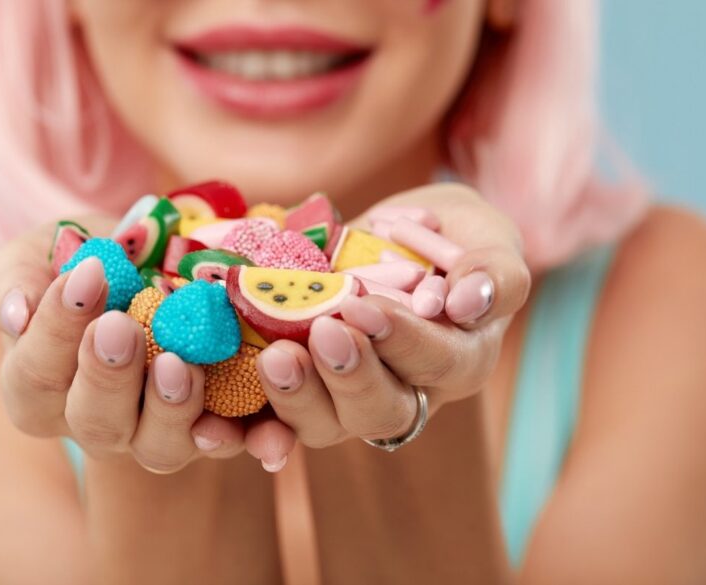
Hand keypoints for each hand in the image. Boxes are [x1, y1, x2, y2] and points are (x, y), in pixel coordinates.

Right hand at [0, 217, 295, 472]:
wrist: (153, 261)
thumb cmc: (83, 260)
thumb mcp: (38, 254)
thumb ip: (14, 279)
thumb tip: (15, 314)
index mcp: (40, 389)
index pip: (35, 375)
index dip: (56, 330)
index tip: (87, 274)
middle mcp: (97, 423)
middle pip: (96, 423)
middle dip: (109, 375)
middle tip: (123, 326)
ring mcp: (158, 432)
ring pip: (161, 447)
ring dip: (171, 409)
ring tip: (179, 364)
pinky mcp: (216, 427)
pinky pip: (234, 443)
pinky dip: (251, 438)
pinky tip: (263, 423)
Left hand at [256, 184, 531, 447]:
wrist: (406, 236)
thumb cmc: (458, 239)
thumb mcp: (490, 241)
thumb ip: (494, 272)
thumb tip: (470, 302)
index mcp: (457, 361)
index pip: (434, 362)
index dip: (400, 340)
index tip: (364, 306)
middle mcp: (403, 391)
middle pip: (378, 412)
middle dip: (347, 376)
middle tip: (320, 333)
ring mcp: (345, 396)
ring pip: (322, 425)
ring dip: (294, 398)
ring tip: (273, 359)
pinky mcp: (299, 388)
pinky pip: (269, 424)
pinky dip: (241, 430)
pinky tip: (212, 428)